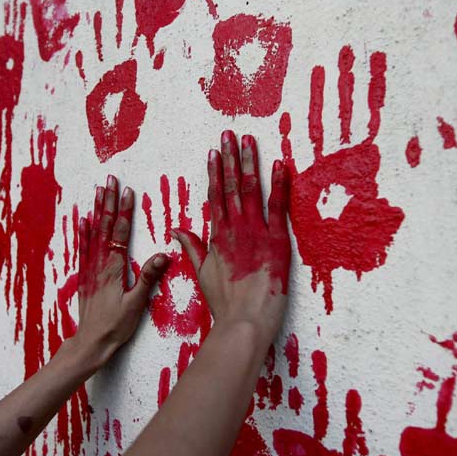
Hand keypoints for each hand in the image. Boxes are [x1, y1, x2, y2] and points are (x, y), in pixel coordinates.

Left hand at [73, 175, 169, 367]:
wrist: (91, 342)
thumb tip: (162, 255)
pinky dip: (83, 232)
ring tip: (99, 190)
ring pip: (94, 233)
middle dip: (109, 201)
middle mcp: (100, 264)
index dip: (125, 211)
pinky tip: (83, 220)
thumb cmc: (116, 325)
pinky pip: (84, 248)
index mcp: (114, 268)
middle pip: (105, 226)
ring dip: (97, 210)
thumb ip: (148, 278)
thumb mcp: (136, 304)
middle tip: (110, 179)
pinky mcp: (85, 276)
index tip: (128, 191)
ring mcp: (90, 268)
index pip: (120, 233)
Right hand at [174, 131, 290, 343]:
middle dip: (230, 157)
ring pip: (251, 189)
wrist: (244, 321)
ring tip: (249, 140)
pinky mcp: (277, 240)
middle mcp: (234, 228)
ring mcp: (255, 232)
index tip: (214, 151)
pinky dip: (279, 183)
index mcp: (218, 235)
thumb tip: (177, 230)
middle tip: (230, 134)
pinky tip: (280, 164)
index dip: (215, 171)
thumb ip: (193, 247)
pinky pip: (278, 206)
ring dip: (250, 162)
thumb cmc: (225, 303)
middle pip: (232, 185)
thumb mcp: (203, 273)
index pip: (215, 195)